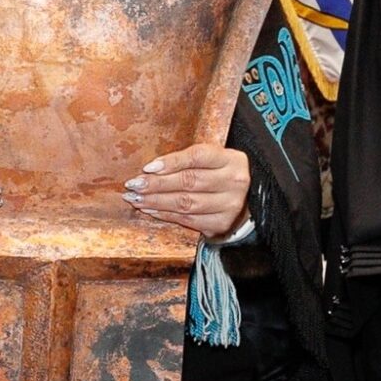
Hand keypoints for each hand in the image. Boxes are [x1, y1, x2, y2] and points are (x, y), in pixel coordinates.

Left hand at [125, 144, 250, 238]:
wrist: (247, 201)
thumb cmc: (219, 175)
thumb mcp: (212, 161)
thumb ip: (187, 161)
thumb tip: (149, 169)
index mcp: (231, 159)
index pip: (197, 157)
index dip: (171, 162)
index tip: (147, 168)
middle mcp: (234, 182)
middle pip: (188, 181)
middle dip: (156, 184)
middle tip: (133, 185)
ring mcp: (230, 205)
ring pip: (186, 203)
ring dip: (156, 201)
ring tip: (136, 199)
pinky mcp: (221, 224)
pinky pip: (187, 220)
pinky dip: (165, 215)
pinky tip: (150, 210)